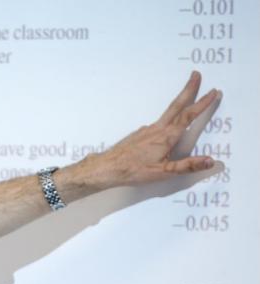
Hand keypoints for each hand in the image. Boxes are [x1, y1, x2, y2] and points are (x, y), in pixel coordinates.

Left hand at [82, 71, 221, 189]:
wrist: (107, 167)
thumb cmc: (133, 170)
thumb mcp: (163, 172)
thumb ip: (187, 166)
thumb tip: (210, 161)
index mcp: (166, 137)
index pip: (188, 116)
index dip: (202, 104)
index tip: (213, 92)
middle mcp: (157, 130)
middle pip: (176, 105)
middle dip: (188, 89)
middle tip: (196, 74)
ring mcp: (147, 130)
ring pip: (167, 114)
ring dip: (179, 102)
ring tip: (187, 96)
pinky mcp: (140, 134)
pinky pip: (158, 124)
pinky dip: (167, 119)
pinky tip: (167, 127)